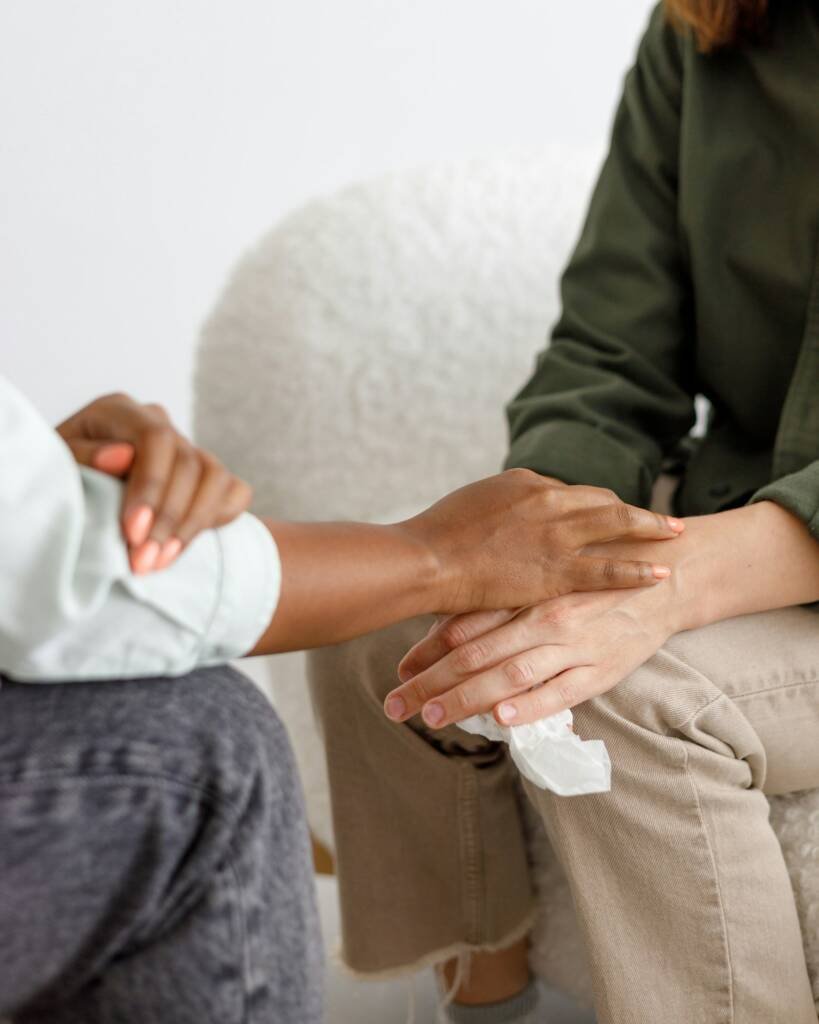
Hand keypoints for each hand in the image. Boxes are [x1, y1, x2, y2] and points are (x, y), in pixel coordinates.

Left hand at [57, 393, 251, 573]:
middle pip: (188, 463)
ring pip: (215, 479)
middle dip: (168, 518)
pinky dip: (218, 519)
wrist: (78, 495)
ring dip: (191, 526)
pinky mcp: (210, 476)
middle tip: (144, 562)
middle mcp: (160, 423)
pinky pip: (235, 493)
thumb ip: (84, 456)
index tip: (133, 531)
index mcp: (121, 411)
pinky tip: (185, 546)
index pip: (155, 438)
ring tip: (162, 562)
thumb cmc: (63, 480)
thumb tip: (122, 457)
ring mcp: (190, 448)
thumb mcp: (57, 465)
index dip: (151, 485)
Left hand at [383, 584, 674, 727]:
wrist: (666, 578)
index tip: (397, 672)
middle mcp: (542, 617)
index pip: (465, 625)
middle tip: (395, 706)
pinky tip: (503, 717)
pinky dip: (531, 704)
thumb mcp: (545, 581)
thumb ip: (501, 603)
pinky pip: (561, 690)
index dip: (427, 650)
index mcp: (525, 593)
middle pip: (475, 654)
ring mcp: (572, 644)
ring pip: (510, 673)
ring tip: (431, 717)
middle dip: (431, 682)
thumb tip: (448, 632)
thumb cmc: (595, 578)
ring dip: (466, 697)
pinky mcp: (601, 669)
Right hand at [399, 469, 682, 614]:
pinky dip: (637, 569)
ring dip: (650, 528)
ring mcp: (557, 533)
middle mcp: (549, 499)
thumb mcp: (472, 505)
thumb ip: (500, 508)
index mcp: (526, 482)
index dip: (590, 508)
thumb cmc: (437, 537)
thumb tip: (508, 517)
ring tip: (676, 534)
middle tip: (660, 518)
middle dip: (632, 511)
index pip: (570, 493)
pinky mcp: (557, 569)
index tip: (604, 518)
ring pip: (616, 524)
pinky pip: (609, 567)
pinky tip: (660, 573)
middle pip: (602, 502)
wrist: (426, 559)